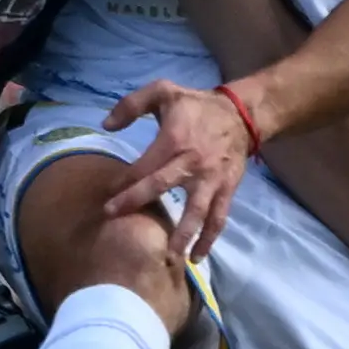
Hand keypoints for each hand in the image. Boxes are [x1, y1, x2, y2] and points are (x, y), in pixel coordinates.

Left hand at [102, 81, 254, 256]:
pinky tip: (196, 257)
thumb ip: (132, 104)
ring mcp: (212, 179)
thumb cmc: (196, 105)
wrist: (242, 114)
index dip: (123, 181)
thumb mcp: (164, 91)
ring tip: (169, 258)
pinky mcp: (227, 190)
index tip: (106, 195)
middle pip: (161, 186)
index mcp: (175, 138)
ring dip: (182, 235)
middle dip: (135, 203)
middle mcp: (193, 162)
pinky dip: (209, 239)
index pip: (143, 165)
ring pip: (196, 211)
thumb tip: (106, 126)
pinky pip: (218, 218)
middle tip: (112, 218)